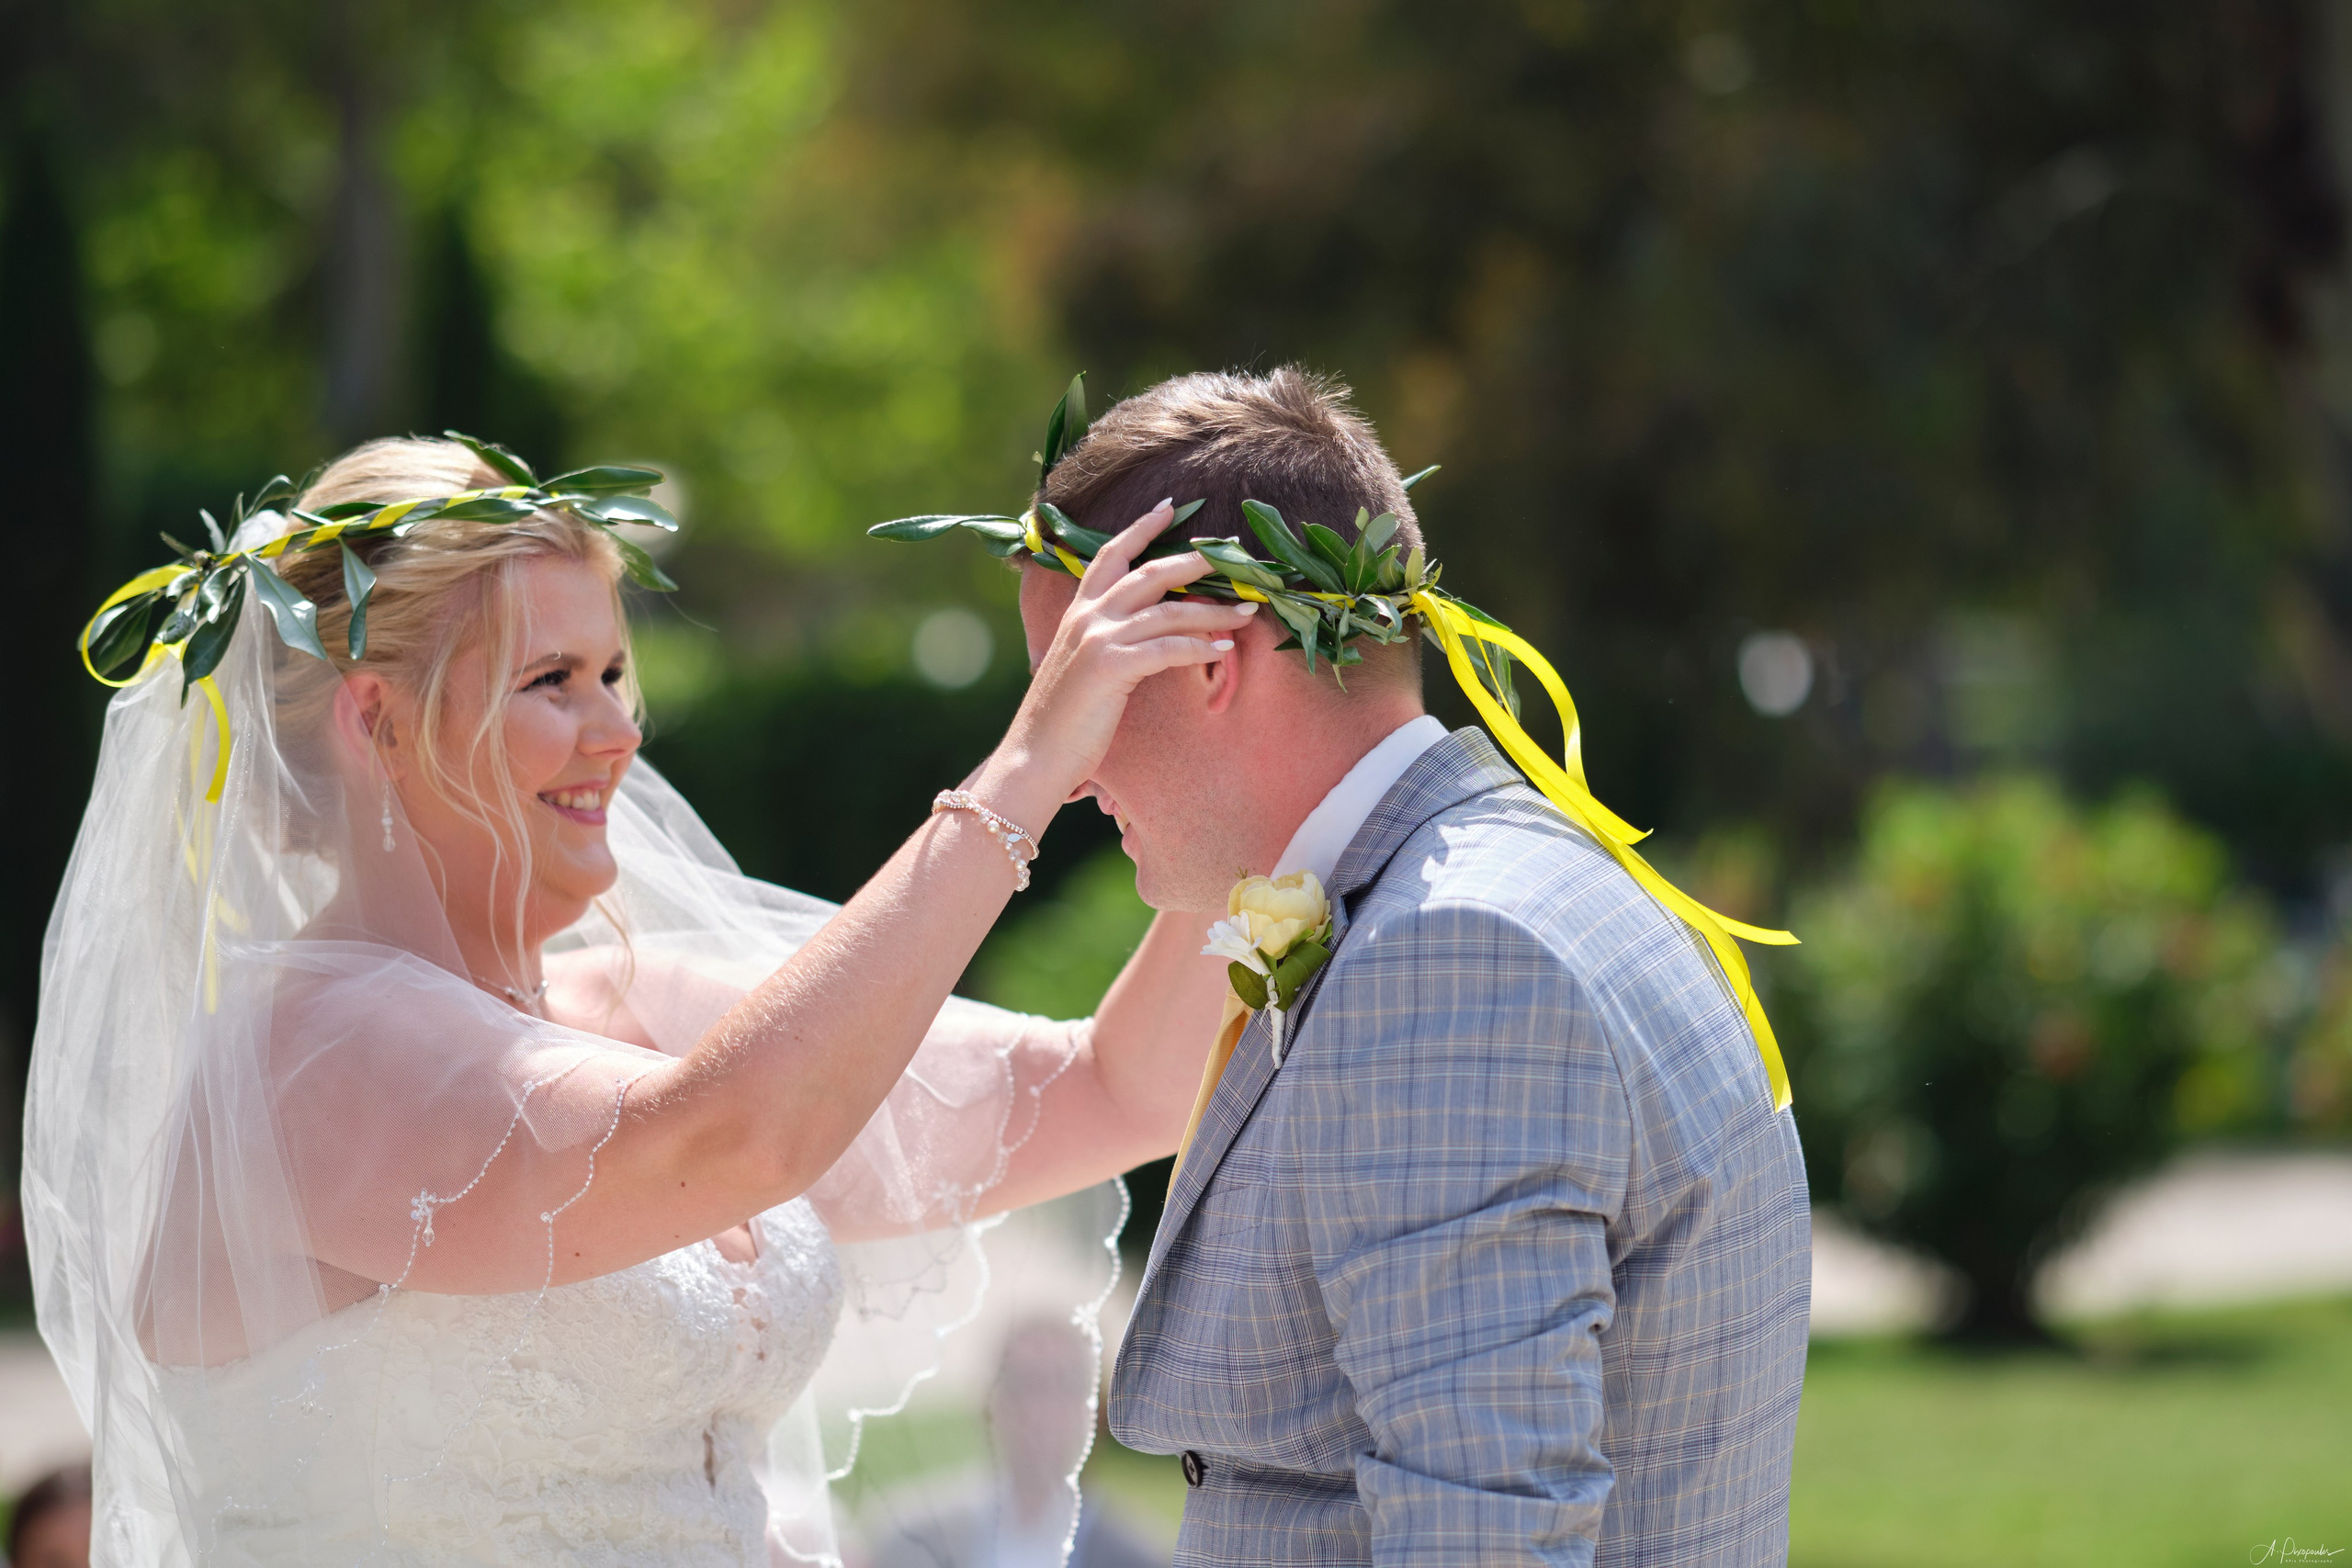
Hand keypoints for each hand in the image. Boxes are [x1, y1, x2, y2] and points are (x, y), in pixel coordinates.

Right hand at [983, 500, 1256, 814]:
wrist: (1035, 756)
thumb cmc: (1063, 720)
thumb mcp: (1082, 667)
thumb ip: (1107, 641)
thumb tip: (1149, 632)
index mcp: (1077, 612)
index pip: (1110, 555)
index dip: (1140, 528)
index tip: (1170, 508)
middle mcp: (1086, 617)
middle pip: (1149, 573)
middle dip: (1194, 562)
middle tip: (1232, 556)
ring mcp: (1097, 639)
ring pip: (1167, 610)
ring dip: (1213, 610)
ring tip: (1247, 611)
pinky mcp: (1110, 666)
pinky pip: (1168, 648)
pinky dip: (1199, 646)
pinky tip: (1223, 649)